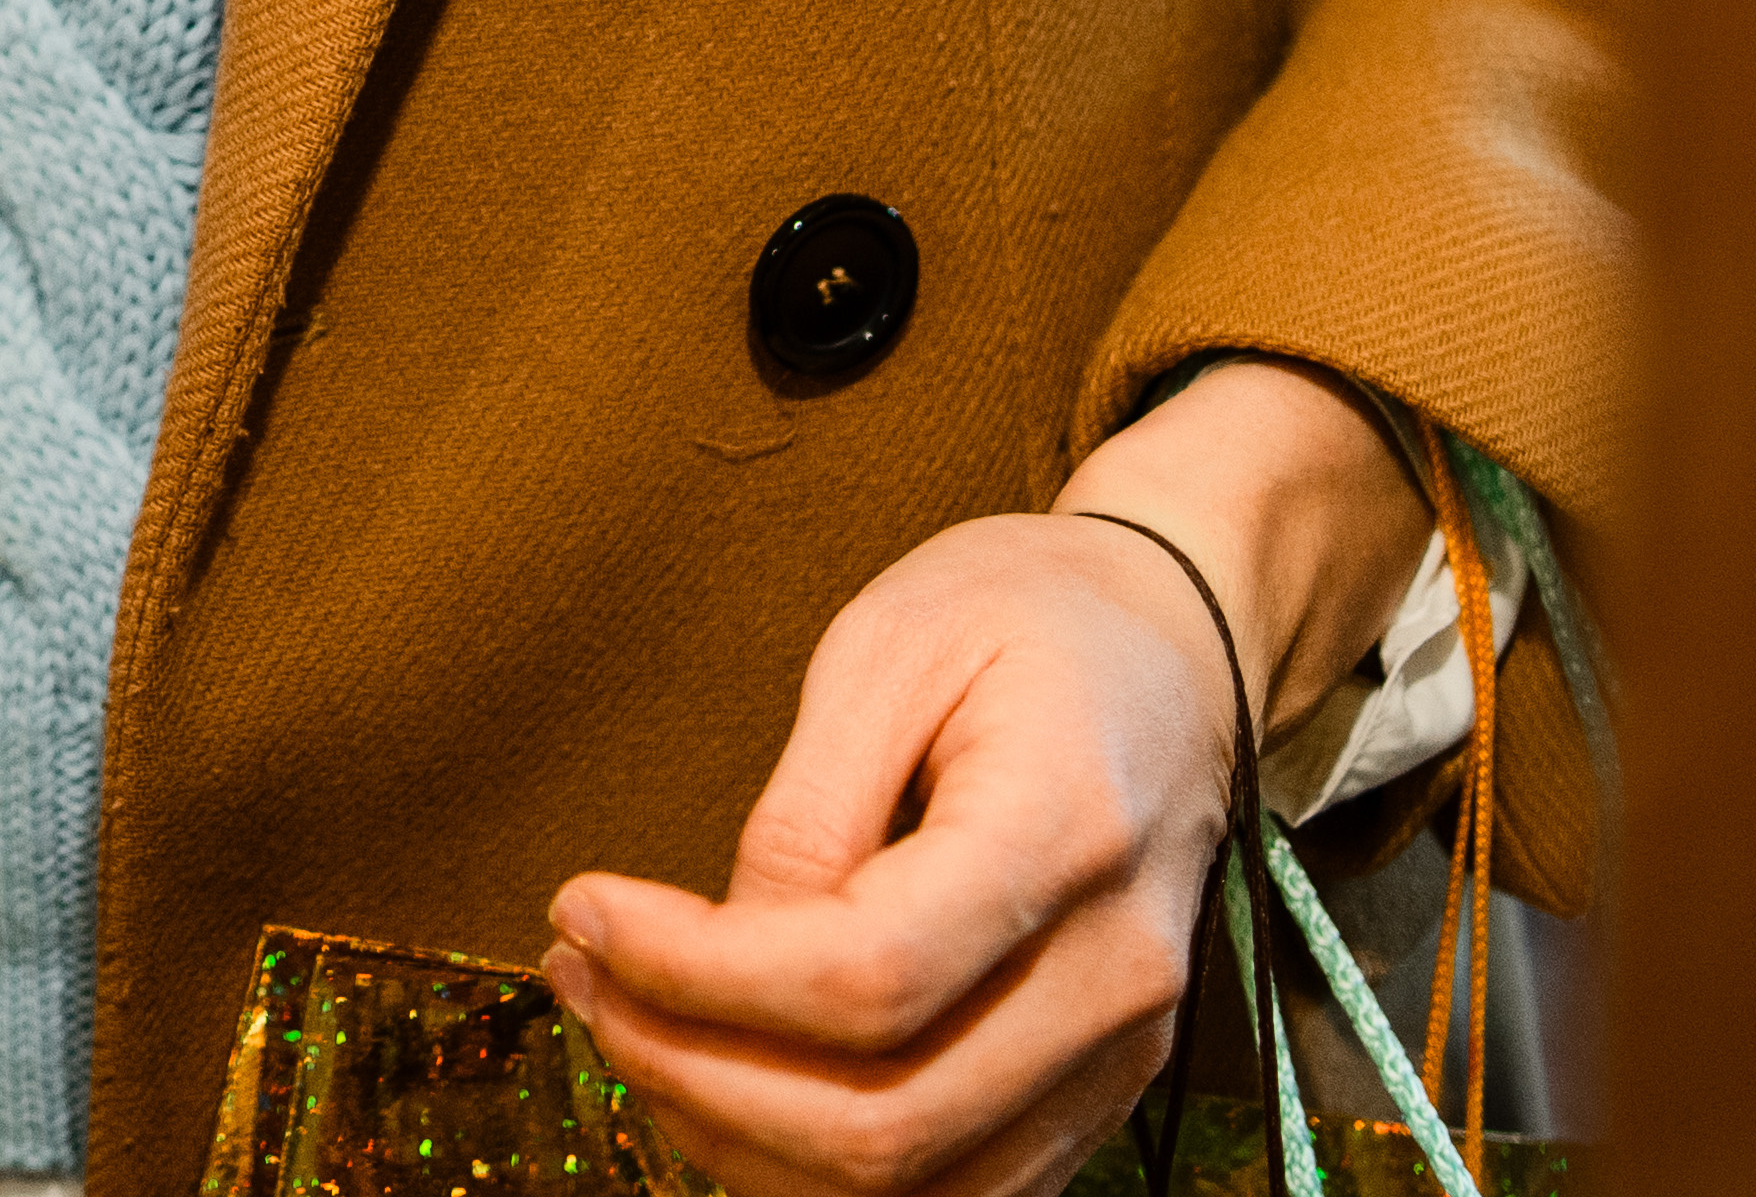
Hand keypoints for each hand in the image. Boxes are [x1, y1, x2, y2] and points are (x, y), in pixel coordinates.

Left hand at [541, 362, 1425, 1196]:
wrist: (1173, 647)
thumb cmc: (1024, 616)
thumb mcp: (890, 647)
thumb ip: (807, 811)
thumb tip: (722, 942)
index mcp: (1065, 836)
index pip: (865, 981)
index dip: (695, 974)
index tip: (583, 908)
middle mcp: (1114, 979)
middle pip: (880, 1124)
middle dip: (691, 1070)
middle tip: (582, 973)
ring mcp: (1119, 1056)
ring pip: (907, 1187)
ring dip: (735, 1133)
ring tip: (626, 1018)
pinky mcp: (1094, 1093)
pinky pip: (946, 1188)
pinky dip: (812, 1166)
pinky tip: (720, 1072)